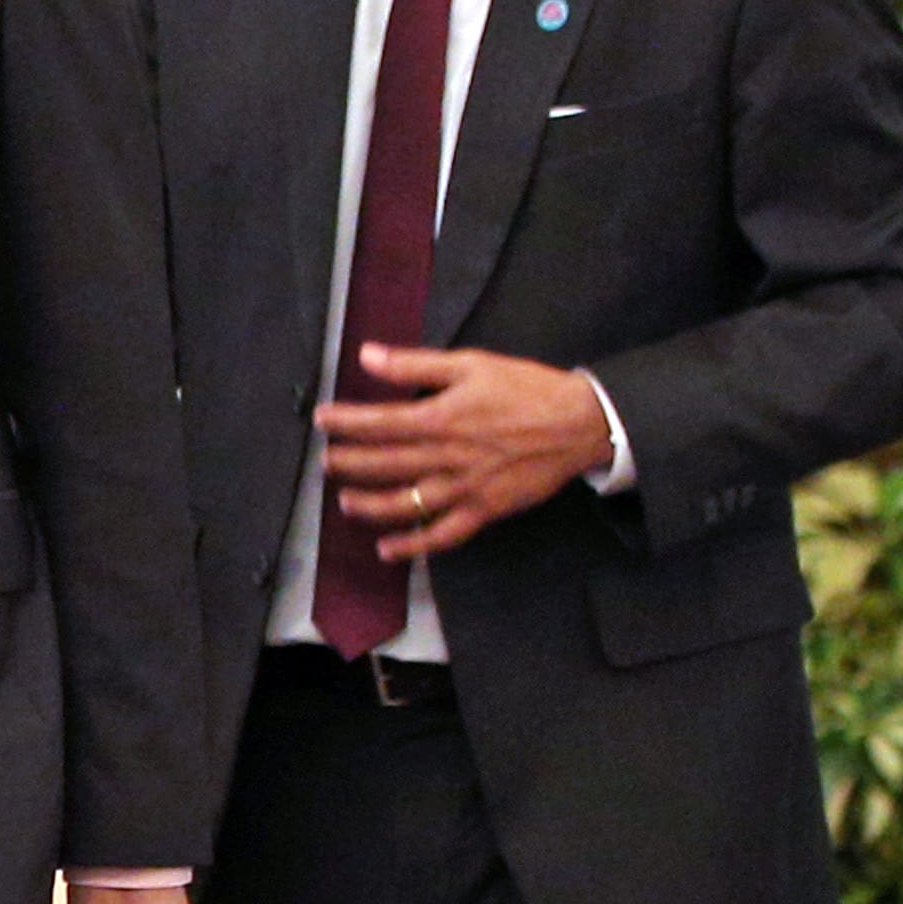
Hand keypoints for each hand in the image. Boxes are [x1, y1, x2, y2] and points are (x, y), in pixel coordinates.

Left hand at [319, 344, 616, 559]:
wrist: (580, 422)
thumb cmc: (526, 389)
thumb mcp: (471, 364)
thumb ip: (415, 364)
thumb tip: (368, 355)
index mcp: (441, 418)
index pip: (379, 423)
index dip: (346, 422)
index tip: (322, 420)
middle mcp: (447, 456)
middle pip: (385, 463)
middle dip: (349, 463)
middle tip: (325, 461)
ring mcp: (464, 488)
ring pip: (406, 503)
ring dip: (370, 504)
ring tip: (344, 502)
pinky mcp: (484, 510)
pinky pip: (442, 535)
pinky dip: (412, 545)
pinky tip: (386, 548)